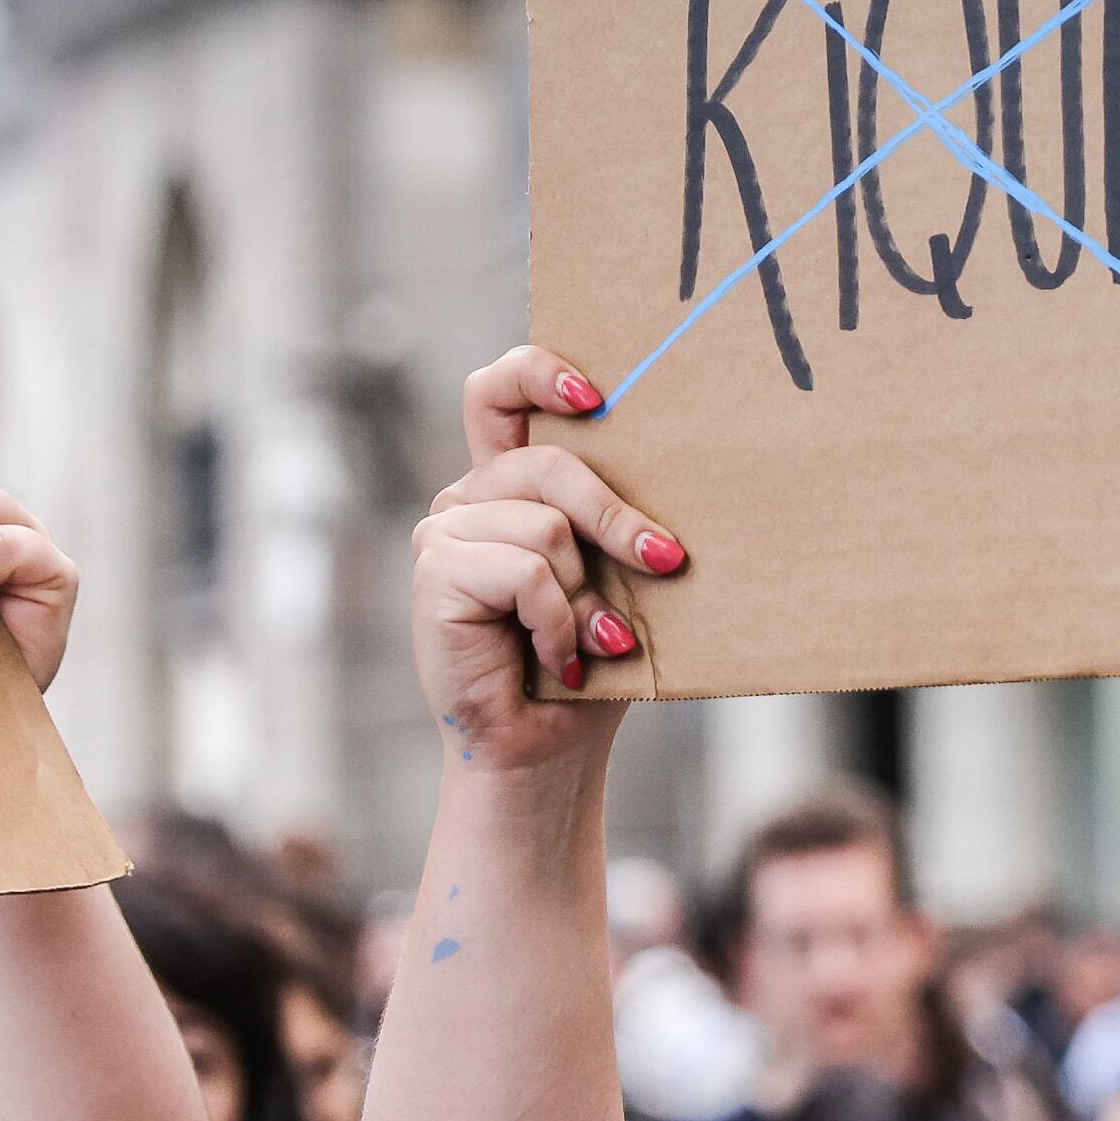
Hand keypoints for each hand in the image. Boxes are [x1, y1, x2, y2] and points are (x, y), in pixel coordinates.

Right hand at [410, 347, 687, 775]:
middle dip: (615, 514)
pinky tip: (558, 660)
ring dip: (588, 595)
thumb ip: (616, 521)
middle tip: (667, 559)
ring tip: (597, 645)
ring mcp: (445, 533)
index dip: (538, 371)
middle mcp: (469, 498)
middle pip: (546, 462)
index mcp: (507, 485)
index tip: (596, 397)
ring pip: (544, 525)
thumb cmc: (589, 664)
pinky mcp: (436, 573)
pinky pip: (525, 570)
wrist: (545, 749)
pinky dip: (558, 622)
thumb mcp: (613, 578)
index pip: (500, 392)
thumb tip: (683, 480)